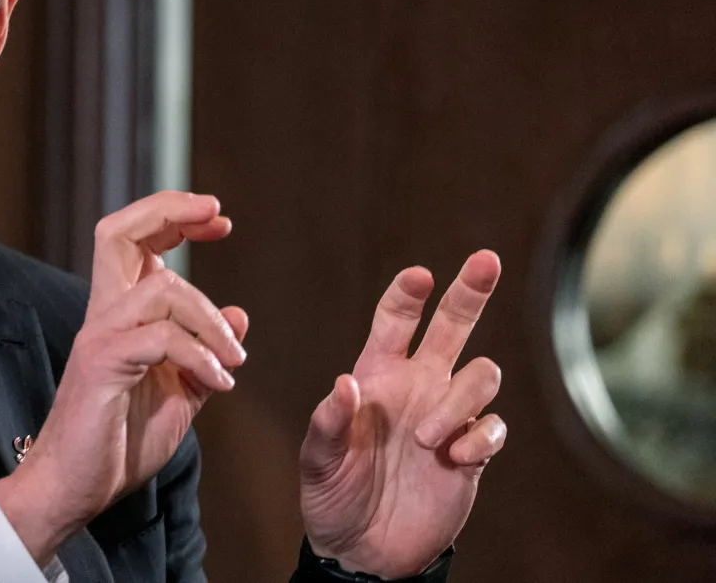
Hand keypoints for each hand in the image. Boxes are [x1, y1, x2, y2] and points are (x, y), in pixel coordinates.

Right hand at [0, 192, 248, 562]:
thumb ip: (204, 355)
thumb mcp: (177, 395)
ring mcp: (100, 336)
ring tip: (234, 361)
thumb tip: (240, 316)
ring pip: (160, 286)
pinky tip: (218, 385)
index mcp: (120, 315)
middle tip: (219, 216)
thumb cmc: (119, 442)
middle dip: (170, 210)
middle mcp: (105, 314)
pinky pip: (161, 339)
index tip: (219, 220)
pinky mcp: (102, 365)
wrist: (74, 489)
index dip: (175, 217)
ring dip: (211, 319)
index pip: (135, 240)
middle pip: (119, 232)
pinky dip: (200, 357)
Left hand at [299, 251, 506, 578]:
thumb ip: (329, 422)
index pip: (396, 321)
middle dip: (470, 291)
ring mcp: (448, 416)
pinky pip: (492, 427)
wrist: (363, 550)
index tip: (418, 277)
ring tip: (426, 439)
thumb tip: (346, 384)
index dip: (407, 295)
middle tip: (485, 259)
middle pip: (454, 325)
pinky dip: (479, 437)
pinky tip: (454, 458)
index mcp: (377, 375)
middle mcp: (418, 386)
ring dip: (458, 400)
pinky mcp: (472, 454)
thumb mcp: (317, 460)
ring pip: (482, 373)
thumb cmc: (332, 495)